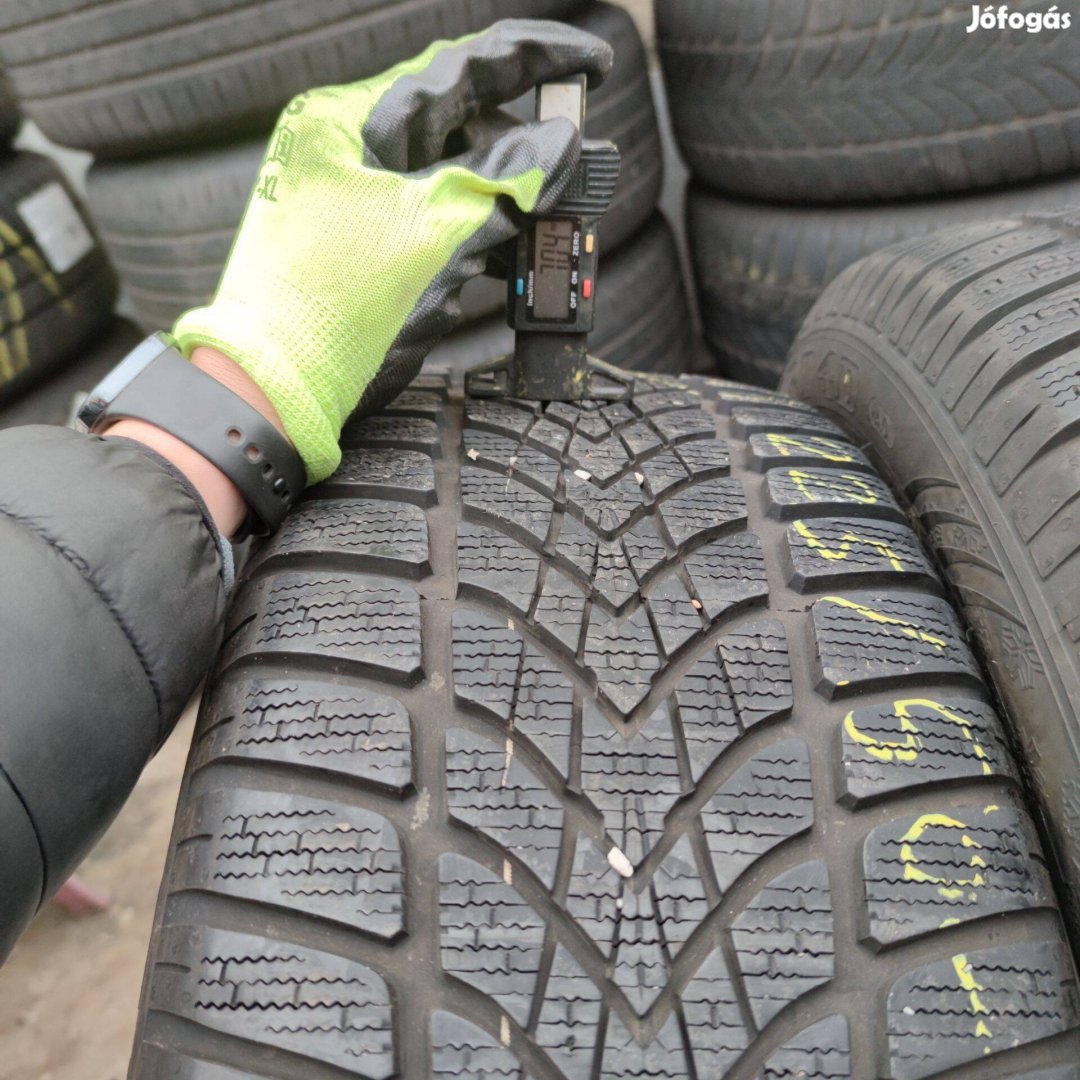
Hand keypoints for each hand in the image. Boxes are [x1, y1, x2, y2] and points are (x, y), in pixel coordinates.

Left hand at [172, 20, 612, 483]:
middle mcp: (360, 154)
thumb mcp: (426, 230)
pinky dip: (489, 240)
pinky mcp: (386, 253)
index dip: (534, 58)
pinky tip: (517, 255)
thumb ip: (499, 181)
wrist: (282, 388)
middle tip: (580, 157)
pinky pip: (452, 229)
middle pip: (467, 125)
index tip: (591, 64)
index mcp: (352, 122)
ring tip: (554, 217)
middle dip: (529, 142)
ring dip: (513, 201)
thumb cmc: (322, 305)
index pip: (458, 68)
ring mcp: (373, 205)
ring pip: (464, 183)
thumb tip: (559, 146)